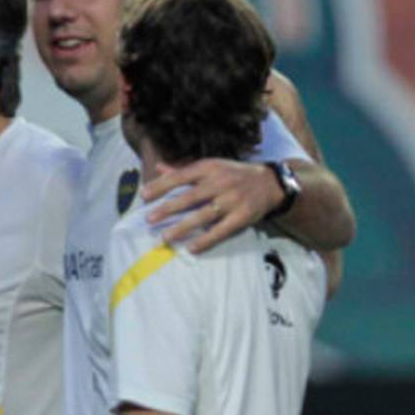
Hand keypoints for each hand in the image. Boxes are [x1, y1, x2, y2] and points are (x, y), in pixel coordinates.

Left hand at [140, 159, 282, 253]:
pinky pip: (222, 230)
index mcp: (210, 168)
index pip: (181, 176)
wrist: (270, 183)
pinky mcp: (243, 216)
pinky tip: (192, 247)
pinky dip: (206, 240)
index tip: (144, 196)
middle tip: (149, 219)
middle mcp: (221, 182)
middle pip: (190, 196)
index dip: (161, 186)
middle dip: (168, 208)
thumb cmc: (234, 175)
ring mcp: (232, 200)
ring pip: (204, 215)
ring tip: (165, 237)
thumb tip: (158, 169)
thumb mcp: (212, 167)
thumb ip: (185, 171)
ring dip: (183, 227)